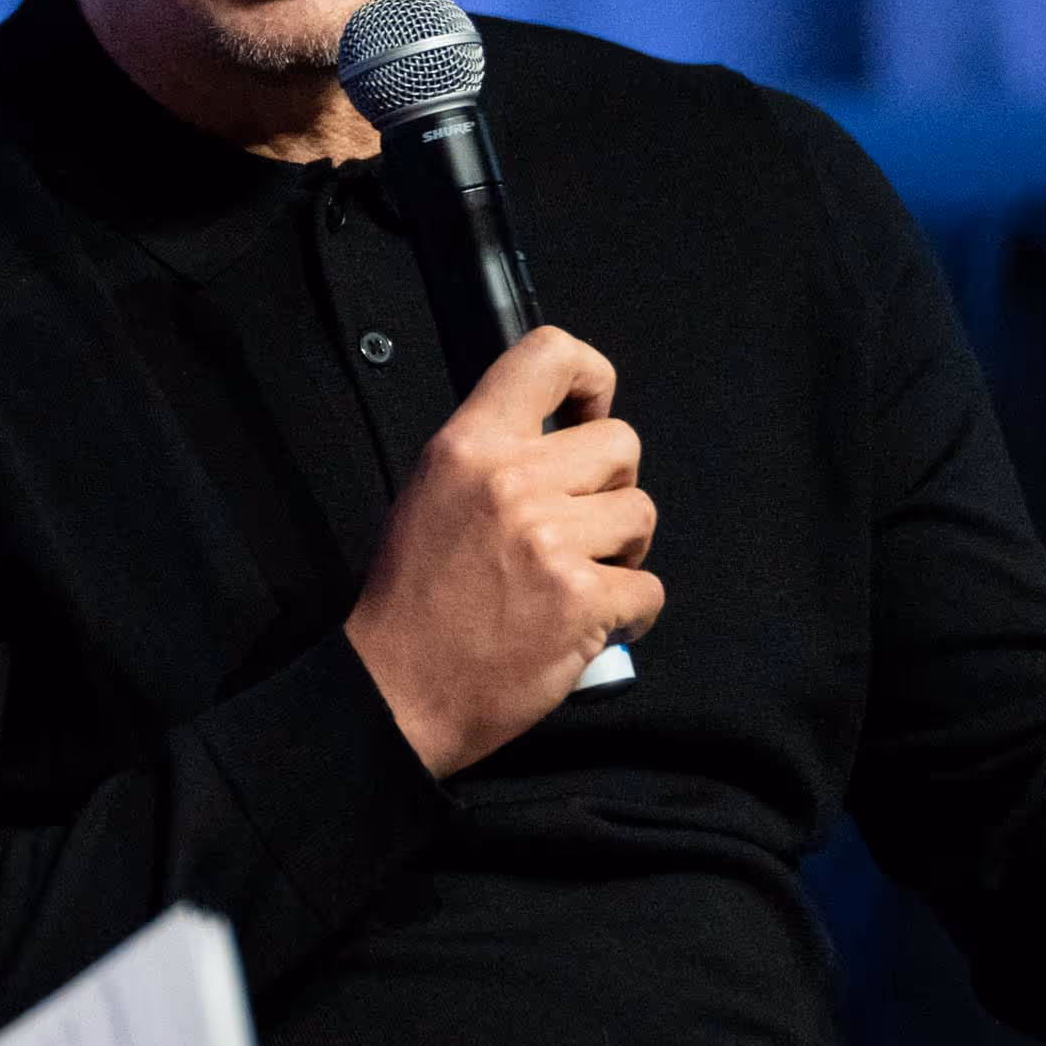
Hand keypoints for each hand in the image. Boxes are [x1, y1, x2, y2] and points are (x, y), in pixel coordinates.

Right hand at [345, 325, 662, 776]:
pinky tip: (591, 625)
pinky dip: (631, 613)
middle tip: (580, 527)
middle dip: (612, 488)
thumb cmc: (412, 601)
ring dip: (623, 550)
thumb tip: (559, 437)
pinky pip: (649, 589)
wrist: (395, 691)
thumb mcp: (430, 495)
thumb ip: (491, 456)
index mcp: (469, 446)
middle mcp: (512, 481)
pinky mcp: (583, 601)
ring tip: (581, 578)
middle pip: (621, 444)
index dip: (592, 380)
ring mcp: (551, 541)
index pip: (551, 354)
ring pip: (642, 514)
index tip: (589, 417)